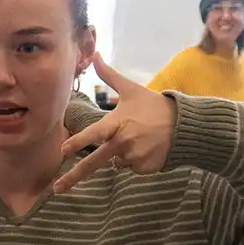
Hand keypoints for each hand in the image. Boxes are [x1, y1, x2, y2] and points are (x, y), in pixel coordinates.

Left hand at [54, 54, 175, 192]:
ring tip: (137, 138)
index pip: (95, 133)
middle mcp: (124, 143)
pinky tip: (145, 148)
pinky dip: (133, 161)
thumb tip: (96, 55)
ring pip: (114, 162)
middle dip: (74, 177)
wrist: (186, 126)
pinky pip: (129, 168)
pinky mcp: (144, 168)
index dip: (79, 141)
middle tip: (57, 189)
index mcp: (118, 123)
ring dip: (119, 154)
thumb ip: (110, 76)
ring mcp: (134, 157)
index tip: (63, 149)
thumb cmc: (155, 106)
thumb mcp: (132, 90)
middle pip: (94, 162)